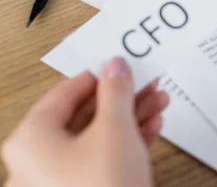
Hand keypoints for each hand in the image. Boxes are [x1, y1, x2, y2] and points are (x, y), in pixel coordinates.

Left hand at [2, 57, 169, 186]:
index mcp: (33, 139)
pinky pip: (103, 157)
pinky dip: (128, 141)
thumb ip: (117, 92)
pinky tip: (152, 127)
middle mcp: (39, 160)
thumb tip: (115, 66)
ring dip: (132, 116)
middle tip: (145, 83)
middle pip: (86, 115)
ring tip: (158, 101)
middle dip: (124, 98)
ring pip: (99, 136)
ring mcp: (60, 180)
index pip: (66, 92)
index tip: (121, 66)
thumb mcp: (115, 129)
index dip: (100, 76)